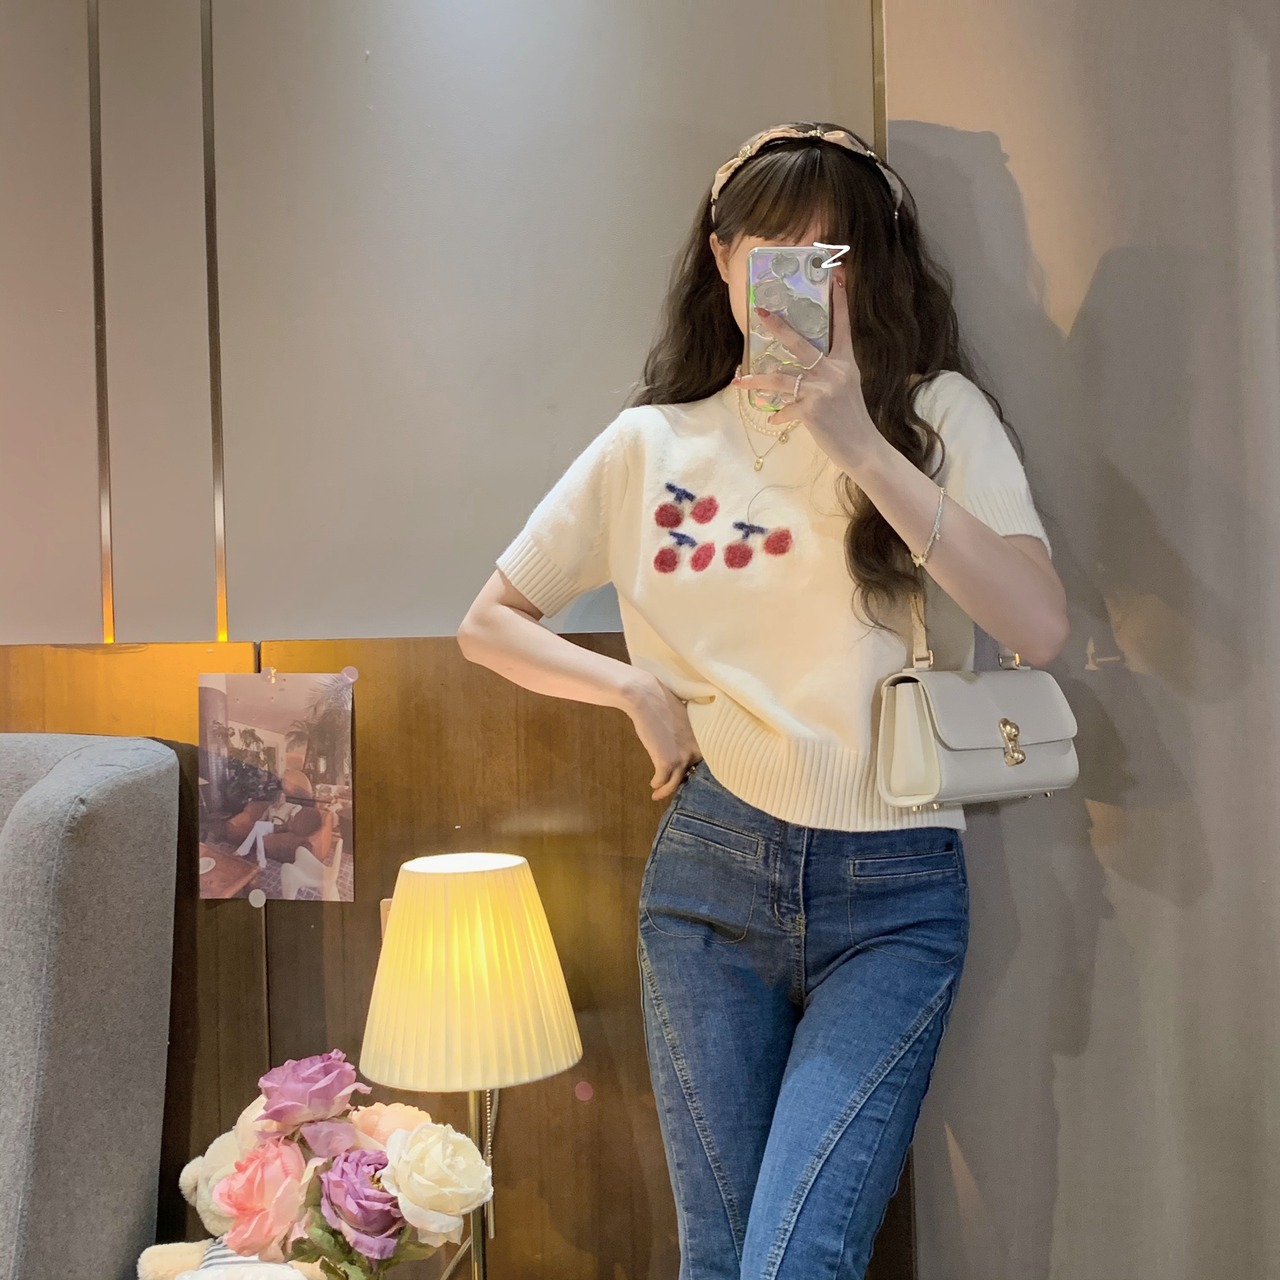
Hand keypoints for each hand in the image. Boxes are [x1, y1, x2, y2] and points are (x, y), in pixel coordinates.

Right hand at [624, 673, 703, 801]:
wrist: (646, 698)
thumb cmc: (663, 704)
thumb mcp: (686, 719)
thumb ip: (692, 734)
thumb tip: (688, 744)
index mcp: (705, 739)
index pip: (706, 763)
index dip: (696, 772)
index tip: (689, 778)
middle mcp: (697, 751)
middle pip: (692, 775)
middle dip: (681, 781)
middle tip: (672, 787)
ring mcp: (683, 758)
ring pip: (676, 783)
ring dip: (666, 790)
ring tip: (658, 794)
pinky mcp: (666, 763)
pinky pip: (662, 781)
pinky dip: (657, 784)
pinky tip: (653, 784)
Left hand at [731, 273, 882, 473]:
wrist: (863, 448)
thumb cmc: (852, 419)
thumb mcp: (846, 389)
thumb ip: (828, 374)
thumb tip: (801, 371)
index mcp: (846, 363)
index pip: (842, 326)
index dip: (840, 302)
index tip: (837, 278)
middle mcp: (834, 371)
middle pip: (801, 343)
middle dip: (779, 326)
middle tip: (761, 312)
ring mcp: (822, 389)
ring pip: (781, 377)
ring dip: (757, 379)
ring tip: (739, 381)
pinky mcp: (811, 409)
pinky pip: (785, 408)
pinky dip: (778, 414)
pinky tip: (773, 418)